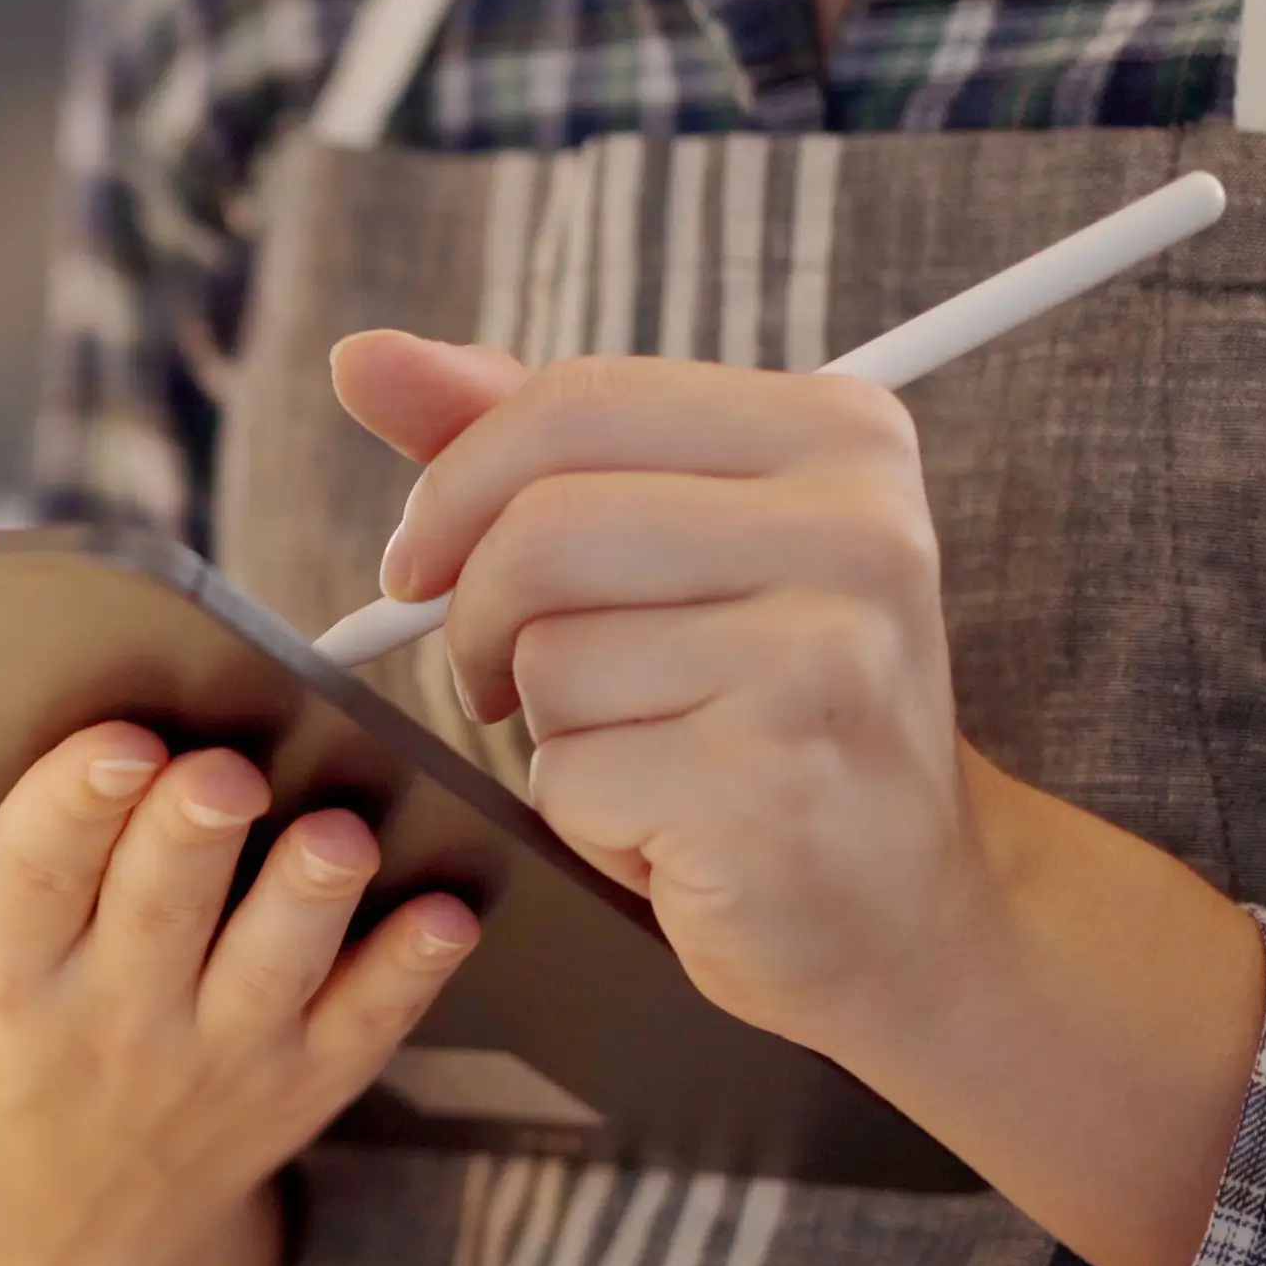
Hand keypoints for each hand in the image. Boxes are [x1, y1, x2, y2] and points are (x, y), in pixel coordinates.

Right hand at [0, 725, 477, 1265]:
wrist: (58, 1231)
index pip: (34, 876)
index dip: (77, 806)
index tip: (113, 740)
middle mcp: (105, 1020)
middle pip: (161, 907)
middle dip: (191, 835)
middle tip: (220, 765)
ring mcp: (215, 1055)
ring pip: (279, 960)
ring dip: (311, 895)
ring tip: (334, 830)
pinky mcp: (306, 1078)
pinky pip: (375, 1021)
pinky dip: (410, 967)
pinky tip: (442, 898)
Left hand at [333, 329, 1265, 1265]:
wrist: (900, 907)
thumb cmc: (760, 709)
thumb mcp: (662, 544)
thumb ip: (517, 438)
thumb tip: (365, 357)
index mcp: (839, 433)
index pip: (574, 404)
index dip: (455, 486)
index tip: (419, 564)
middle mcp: (859, 530)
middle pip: (540, 529)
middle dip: (477, 619)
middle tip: (502, 683)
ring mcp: (827, 659)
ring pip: (547, 658)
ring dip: (550, 732)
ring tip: (643, 756)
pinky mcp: (772, 787)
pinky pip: (571, 774)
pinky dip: (583, 816)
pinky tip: (669, 829)